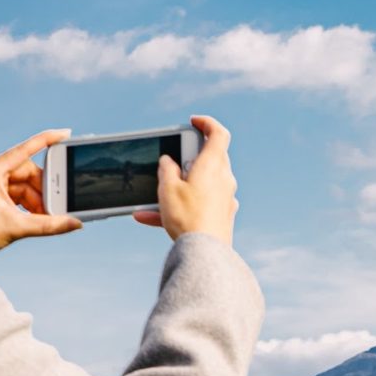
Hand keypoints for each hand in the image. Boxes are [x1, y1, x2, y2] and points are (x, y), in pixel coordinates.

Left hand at [0, 130, 83, 261]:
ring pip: (22, 184)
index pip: (24, 150)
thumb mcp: (17, 227)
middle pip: (26, 172)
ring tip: (45, 217)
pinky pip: (14, 192)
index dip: (47, 140)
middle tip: (57, 207)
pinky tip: (34, 216)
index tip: (66, 134)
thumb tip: (76, 223)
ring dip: (35, 200)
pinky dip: (26, 203)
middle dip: (42, 190)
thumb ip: (50, 224)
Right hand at [134, 115, 237, 244]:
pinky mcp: (222, 215)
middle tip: (172, 162)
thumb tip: (168, 162)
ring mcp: (225, 198)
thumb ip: (166, 170)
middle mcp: (224, 180)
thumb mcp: (168, 188)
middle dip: (188, 158)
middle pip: (210, 158)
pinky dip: (180, 206)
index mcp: (213, 166)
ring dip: (177, 187)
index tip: (193, 122)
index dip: (206, 123)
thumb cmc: (188, 218)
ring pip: (200, 184)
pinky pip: (198, 204)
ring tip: (152, 198)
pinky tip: (149, 217)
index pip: (218, 134)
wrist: (206, 253)